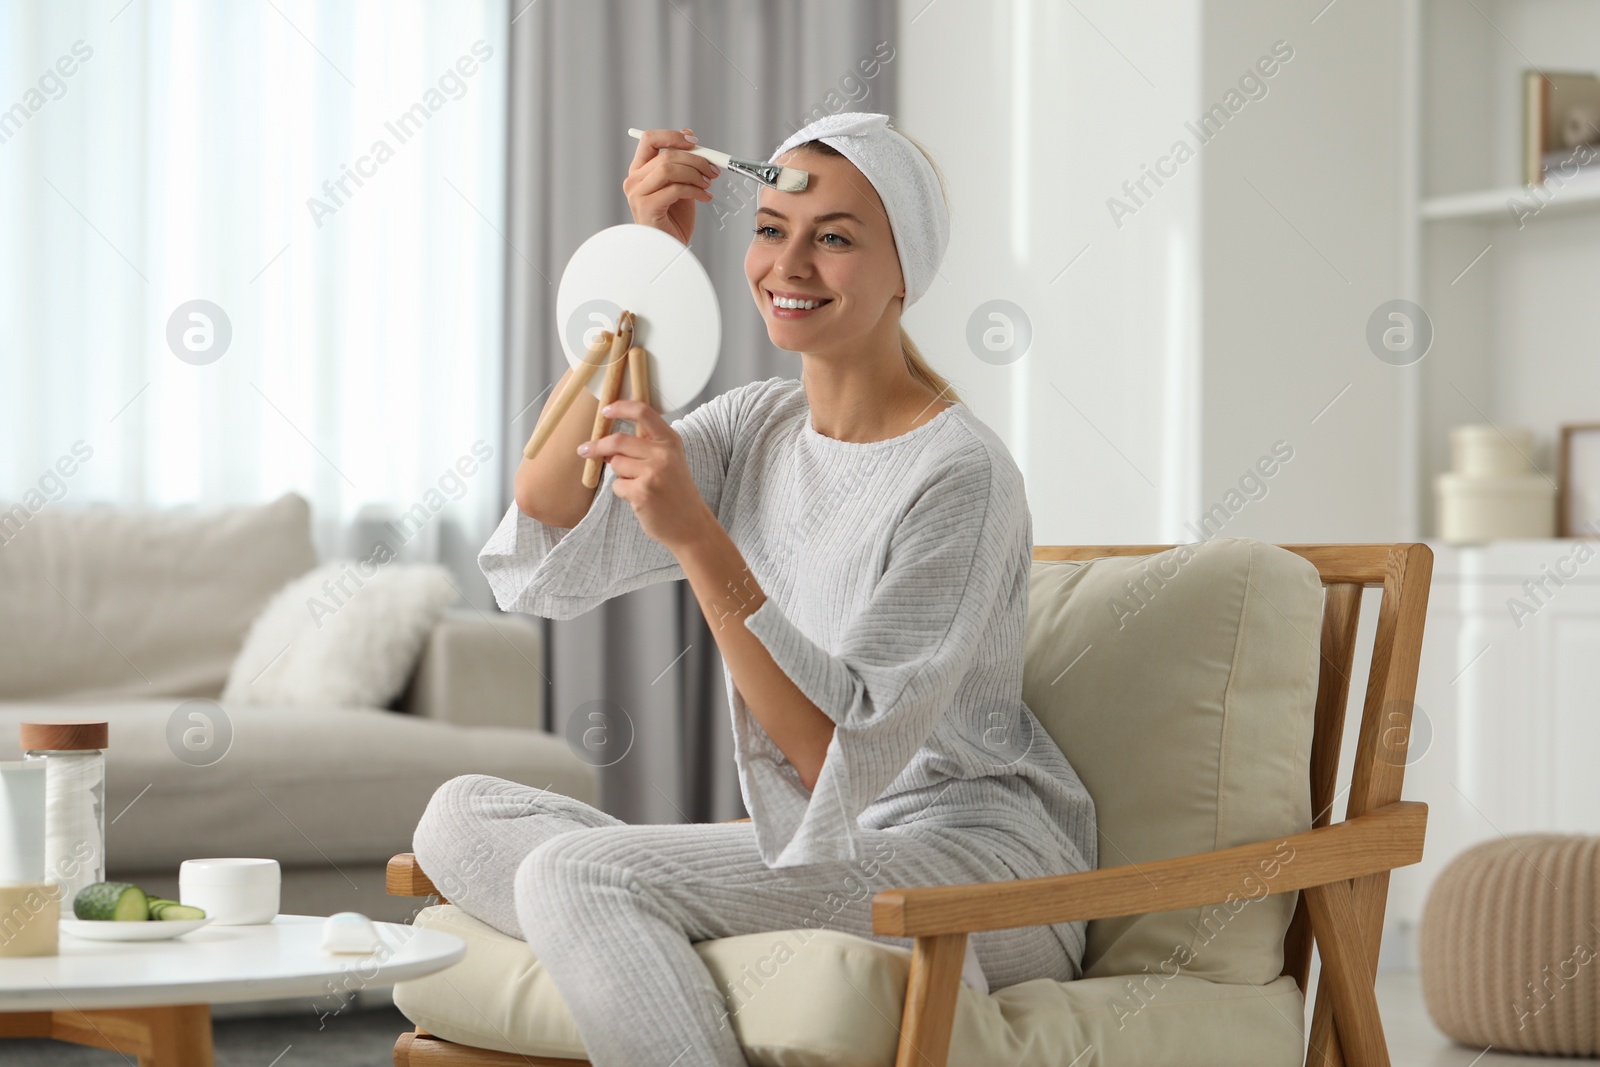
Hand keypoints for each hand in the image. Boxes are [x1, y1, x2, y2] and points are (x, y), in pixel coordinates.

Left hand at [579, 397, 714, 551]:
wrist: (691, 525)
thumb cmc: (677, 493)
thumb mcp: (670, 460)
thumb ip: (646, 446)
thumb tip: (607, 443)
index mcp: (670, 441)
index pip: (643, 412)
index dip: (620, 407)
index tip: (605, 410)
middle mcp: (663, 453)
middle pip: (618, 441)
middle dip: (597, 446)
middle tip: (584, 450)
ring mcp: (652, 473)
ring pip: (616, 464)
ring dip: (620, 475)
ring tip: (639, 486)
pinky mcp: (641, 492)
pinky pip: (617, 485)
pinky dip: (623, 492)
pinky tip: (640, 498)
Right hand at [623, 128, 719, 245]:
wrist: (669, 249)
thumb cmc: (673, 220)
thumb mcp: (680, 184)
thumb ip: (681, 162)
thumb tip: (689, 134)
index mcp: (639, 170)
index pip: (650, 139)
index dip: (673, 136)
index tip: (695, 142)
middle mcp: (634, 180)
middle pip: (666, 155)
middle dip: (696, 160)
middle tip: (712, 169)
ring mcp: (637, 194)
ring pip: (669, 168)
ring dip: (695, 174)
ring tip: (707, 185)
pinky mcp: (646, 207)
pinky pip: (675, 189)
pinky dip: (695, 191)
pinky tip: (705, 198)